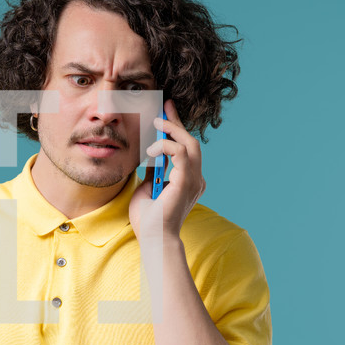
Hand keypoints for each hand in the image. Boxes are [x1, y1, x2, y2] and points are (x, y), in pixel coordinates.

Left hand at [129, 99, 205, 241]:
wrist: (153, 238)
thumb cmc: (148, 219)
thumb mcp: (148, 188)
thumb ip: (153, 171)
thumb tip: (152, 156)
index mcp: (188, 181)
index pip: (185, 149)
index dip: (177, 128)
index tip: (167, 111)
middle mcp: (196, 179)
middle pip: (190, 142)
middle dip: (176, 122)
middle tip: (164, 106)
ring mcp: (194, 180)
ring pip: (189, 144)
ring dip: (172, 130)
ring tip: (157, 122)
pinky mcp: (187, 181)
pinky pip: (180, 153)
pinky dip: (165, 146)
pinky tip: (151, 150)